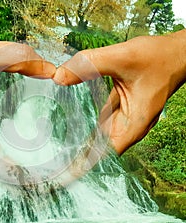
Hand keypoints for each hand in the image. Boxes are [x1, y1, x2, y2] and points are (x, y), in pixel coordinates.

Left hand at [53, 31, 185, 153]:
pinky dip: (93, 119)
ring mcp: (130, 114)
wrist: (177, 52)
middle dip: (82, 153)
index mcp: (135, 122)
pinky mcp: (127, 104)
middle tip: (57, 161)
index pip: (108, 151)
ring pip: (104, 131)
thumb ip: (89, 64)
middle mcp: (133, 123)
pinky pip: (107, 116)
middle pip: (104, 145)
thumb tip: (58, 76)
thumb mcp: (121, 58)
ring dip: (87, 137)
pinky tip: (78, 118)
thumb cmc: (158, 57)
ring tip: (64, 145)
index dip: (87, 162)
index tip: (68, 171)